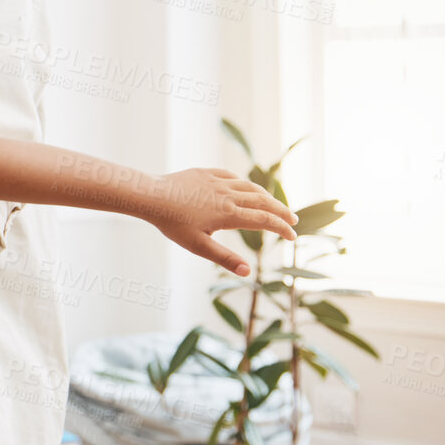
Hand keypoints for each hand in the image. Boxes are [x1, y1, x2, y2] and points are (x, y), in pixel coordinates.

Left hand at [145, 168, 296, 276]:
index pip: (264, 221)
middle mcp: (228, 195)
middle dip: (281, 212)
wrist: (151, 196)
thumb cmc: (173, 224)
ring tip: (274, 205)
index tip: (292, 236)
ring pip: (250, 187)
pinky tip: (246, 188)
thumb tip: (248, 272)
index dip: (281, 228)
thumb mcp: (198, 246)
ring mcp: (218, 182)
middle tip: (293, 221)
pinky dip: (245, 184)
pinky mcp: (207, 173)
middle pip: (263, 202)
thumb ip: (224, 258)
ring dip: (266, 197)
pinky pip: (233, 177)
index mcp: (229, 214)